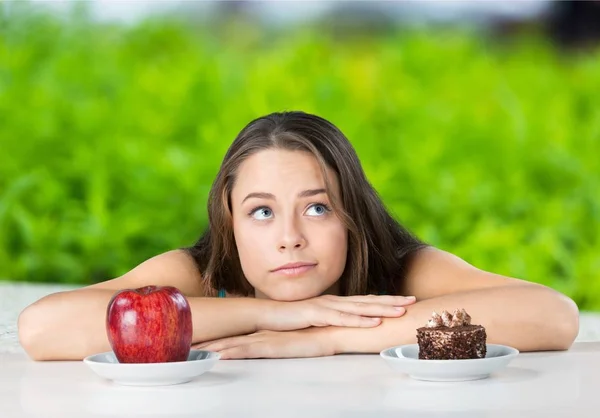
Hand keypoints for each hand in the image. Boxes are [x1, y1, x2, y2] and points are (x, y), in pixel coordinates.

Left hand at [192, 328, 334, 358]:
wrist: (330, 330)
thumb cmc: (315, 336)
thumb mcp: (292, 341)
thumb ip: (280, 343)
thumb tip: (272, 347)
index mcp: (262, 334)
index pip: (234, 338)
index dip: (214, 341)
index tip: (196, 344)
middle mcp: (259, 335)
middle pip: (227, 340)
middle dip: (205, 345)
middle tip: (184, 347)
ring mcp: (263, 339)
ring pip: (230, 345)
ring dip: (210, 350)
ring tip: (190, 354)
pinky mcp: (270, 346)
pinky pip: (245, 350)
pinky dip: (229, 353)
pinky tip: (215, 356)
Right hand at [260, 294, 415, 330]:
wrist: (265, 315)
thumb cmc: (289, 318)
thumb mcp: (314, 320)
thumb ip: (329, 321)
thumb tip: (344, 327)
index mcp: (335, 303)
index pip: (365, 301)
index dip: (386, 300)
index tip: (406, 300)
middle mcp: (334, 301)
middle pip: (368, 300)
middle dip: (392, 300)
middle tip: (413, 300)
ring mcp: (326, 306)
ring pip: (359, 307)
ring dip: (382, 308)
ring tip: (401, 310)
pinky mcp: (317, 314)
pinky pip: (342, 317)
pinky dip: (360, 319)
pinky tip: (374, 321)